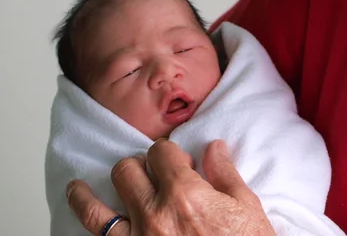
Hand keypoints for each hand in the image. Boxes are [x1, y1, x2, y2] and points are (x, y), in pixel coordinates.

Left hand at [66, 139, 275, 234]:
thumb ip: (225, 173)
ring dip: (89, 193)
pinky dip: (84, 222)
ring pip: (97, 206)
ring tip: (79, 188)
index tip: (177, 161)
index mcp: (186, 194)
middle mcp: (155, 214)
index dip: (169, 151)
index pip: (160, 152)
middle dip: (140, 166)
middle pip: (127, 170)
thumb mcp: (246, 207)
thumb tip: (214, 147)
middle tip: (151, 176)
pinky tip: (77, 213)